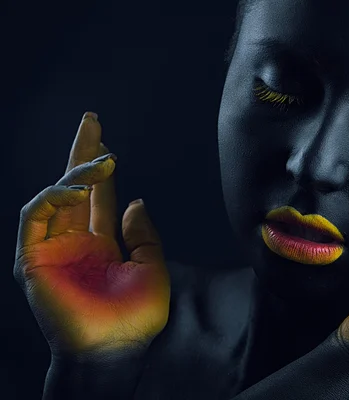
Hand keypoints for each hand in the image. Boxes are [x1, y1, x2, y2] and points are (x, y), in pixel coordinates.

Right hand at [14, 112, 169, 360]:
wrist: (115, 350)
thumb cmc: (136, 316)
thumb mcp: (152, 267)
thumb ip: (142, 234)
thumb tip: (134, 200)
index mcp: (101, 243)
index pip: (98, 197)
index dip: (101, 169)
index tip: (108, 143)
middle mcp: (75, 241)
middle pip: (74, 187)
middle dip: (82, 153)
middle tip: (91, 121)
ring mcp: (53, 248)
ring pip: (54, 196)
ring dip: (75, 172)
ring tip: (103, 158)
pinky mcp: (33, 259)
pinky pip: (35, 218)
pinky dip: (52, 197)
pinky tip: (76, 187)